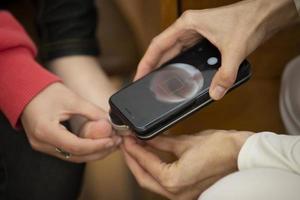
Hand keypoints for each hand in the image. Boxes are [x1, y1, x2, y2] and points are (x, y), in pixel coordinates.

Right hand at [21, 82, 120, 162]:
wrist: (26, 91)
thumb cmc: (45, 92)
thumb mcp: (72, 100)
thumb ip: (92, 112)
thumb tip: (110, 122)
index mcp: (45, 131)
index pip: (76, 146)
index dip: (97, 145)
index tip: (112, 140)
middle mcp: (42, 143)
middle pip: (76, 156)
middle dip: (98, 151)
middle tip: (115, 143)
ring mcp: (43, 146)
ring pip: (73, 156)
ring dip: (93, 152)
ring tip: (110, 143)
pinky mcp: (47, 144)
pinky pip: (68, 152)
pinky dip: (84, 149)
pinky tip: (97, 143)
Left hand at [122, 130, 252, 199]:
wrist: (242, 155)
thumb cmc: (220, 148)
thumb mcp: (184, 142)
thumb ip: (160, 142)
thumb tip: (145, 137)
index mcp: (173, 181)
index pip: (145, 163)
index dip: (133, 148)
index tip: (126, 137)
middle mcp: (175, 193)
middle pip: (143, 177)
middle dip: (132, 159)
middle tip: (125, 144)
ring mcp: (181, 195)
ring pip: (152, 181)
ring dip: (142, 165)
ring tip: (134, 148)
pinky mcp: (186, 191)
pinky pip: (163, 182)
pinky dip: (154, 169)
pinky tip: (150, 156)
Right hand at [135, 0, 297, 99]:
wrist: (265, 13)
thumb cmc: (249, 21)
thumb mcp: (235, 50)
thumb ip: (225, 74)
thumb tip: (215, 93)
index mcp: (188, 25)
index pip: (159, 44)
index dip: (147, 61)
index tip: (139, 75)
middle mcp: (188, 28)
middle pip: (163, 49)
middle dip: (152, 66)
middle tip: (145, 83)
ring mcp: (195, 33)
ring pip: (173, 52)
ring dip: (164, 66)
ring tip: (156, 81)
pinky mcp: (203, 39)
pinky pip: (184, 54)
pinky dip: (178, 64)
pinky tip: (176, 75)